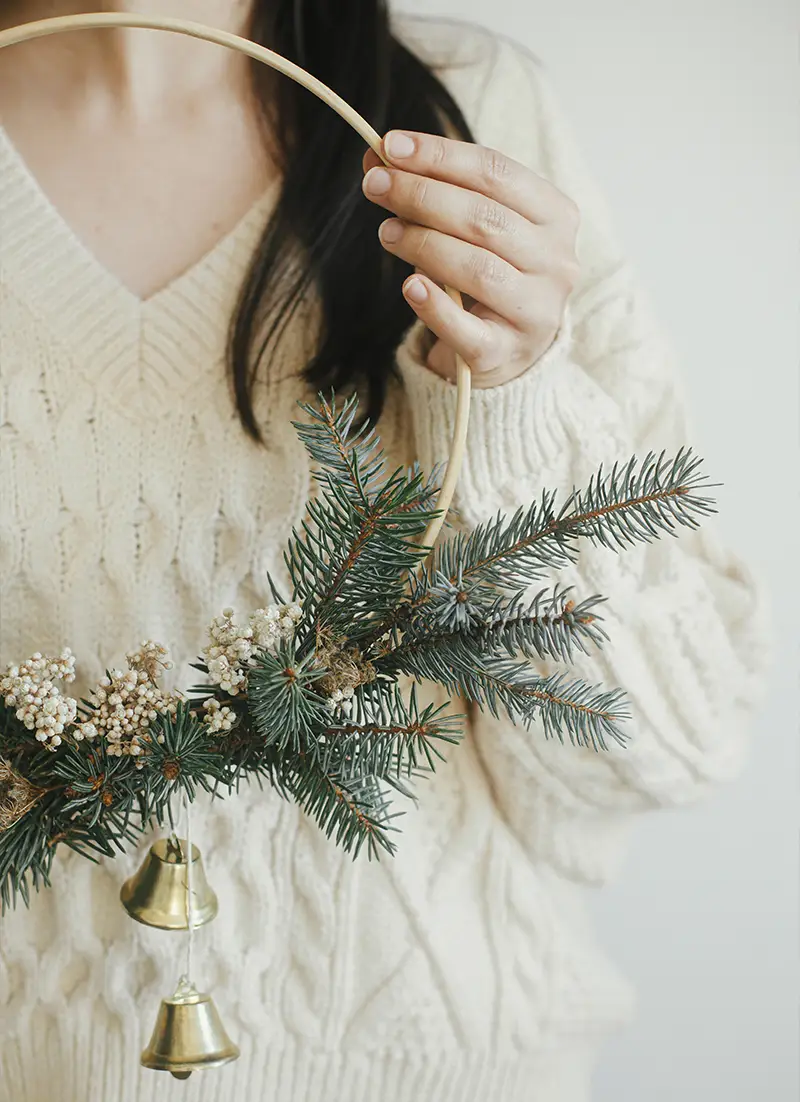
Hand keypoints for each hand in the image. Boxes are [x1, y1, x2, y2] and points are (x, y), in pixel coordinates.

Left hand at [362, 130, 579, 386]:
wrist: (508, 345)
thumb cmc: (490, 269)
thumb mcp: (471, 224)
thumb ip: (433, 187)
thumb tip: (376, 157)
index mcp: (556, 215)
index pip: (496, 172)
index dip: (440, 156)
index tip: (390, 146)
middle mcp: (557, 262)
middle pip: (484, 218)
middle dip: (422, 196)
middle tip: (376, 186)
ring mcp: (536, 311)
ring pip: (477, 268)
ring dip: (423, 244)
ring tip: (386, 232)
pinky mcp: (506, 352)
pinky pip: (467, 329)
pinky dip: (435, 306)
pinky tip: (409, 285)